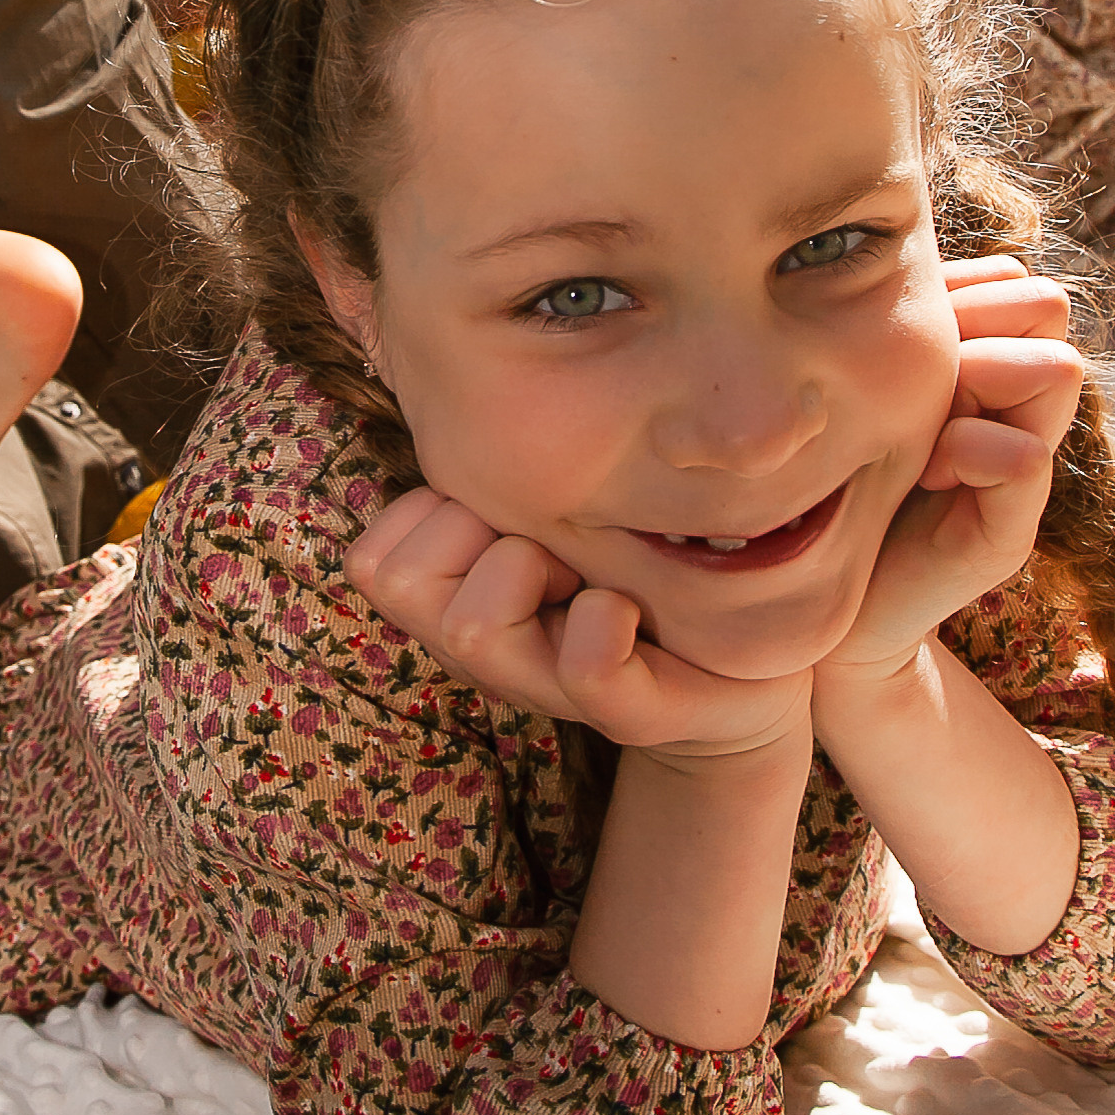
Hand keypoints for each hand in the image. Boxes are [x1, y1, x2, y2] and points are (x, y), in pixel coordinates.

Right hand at [345, 490, 810, 761]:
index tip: (510, 514)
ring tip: (587, 574)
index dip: (435, 517)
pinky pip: (586, 668)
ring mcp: (552, 688)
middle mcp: (491, 652)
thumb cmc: (631, 562)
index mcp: (464, 598)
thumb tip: (456, 399)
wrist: (739, 664)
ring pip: (469, 626)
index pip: (375, 558)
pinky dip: (600, 626)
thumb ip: (491, 469)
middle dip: (474, 535)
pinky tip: (625, 609)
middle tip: (551, 546)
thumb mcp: (545, 508)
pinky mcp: (633, 714)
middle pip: (400, 584)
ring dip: (528, 571)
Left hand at [813, 255, 1081, 705]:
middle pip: (1047, 313)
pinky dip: (970, 450)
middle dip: (981, 323)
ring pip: (1055, 370)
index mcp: (987, 376)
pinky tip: (926, 473)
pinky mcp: (1009, 535)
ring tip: (926, 428)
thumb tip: (882, 260)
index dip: (968, 291)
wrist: (828, 606)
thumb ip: (895, 340)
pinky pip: (1024, 457)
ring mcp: (1025, 477)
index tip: (900, 336)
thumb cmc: (835, 485)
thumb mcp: (863, 393)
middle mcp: (1019, 417)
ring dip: (980, 377)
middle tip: (922, 378)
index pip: (1020, 287)